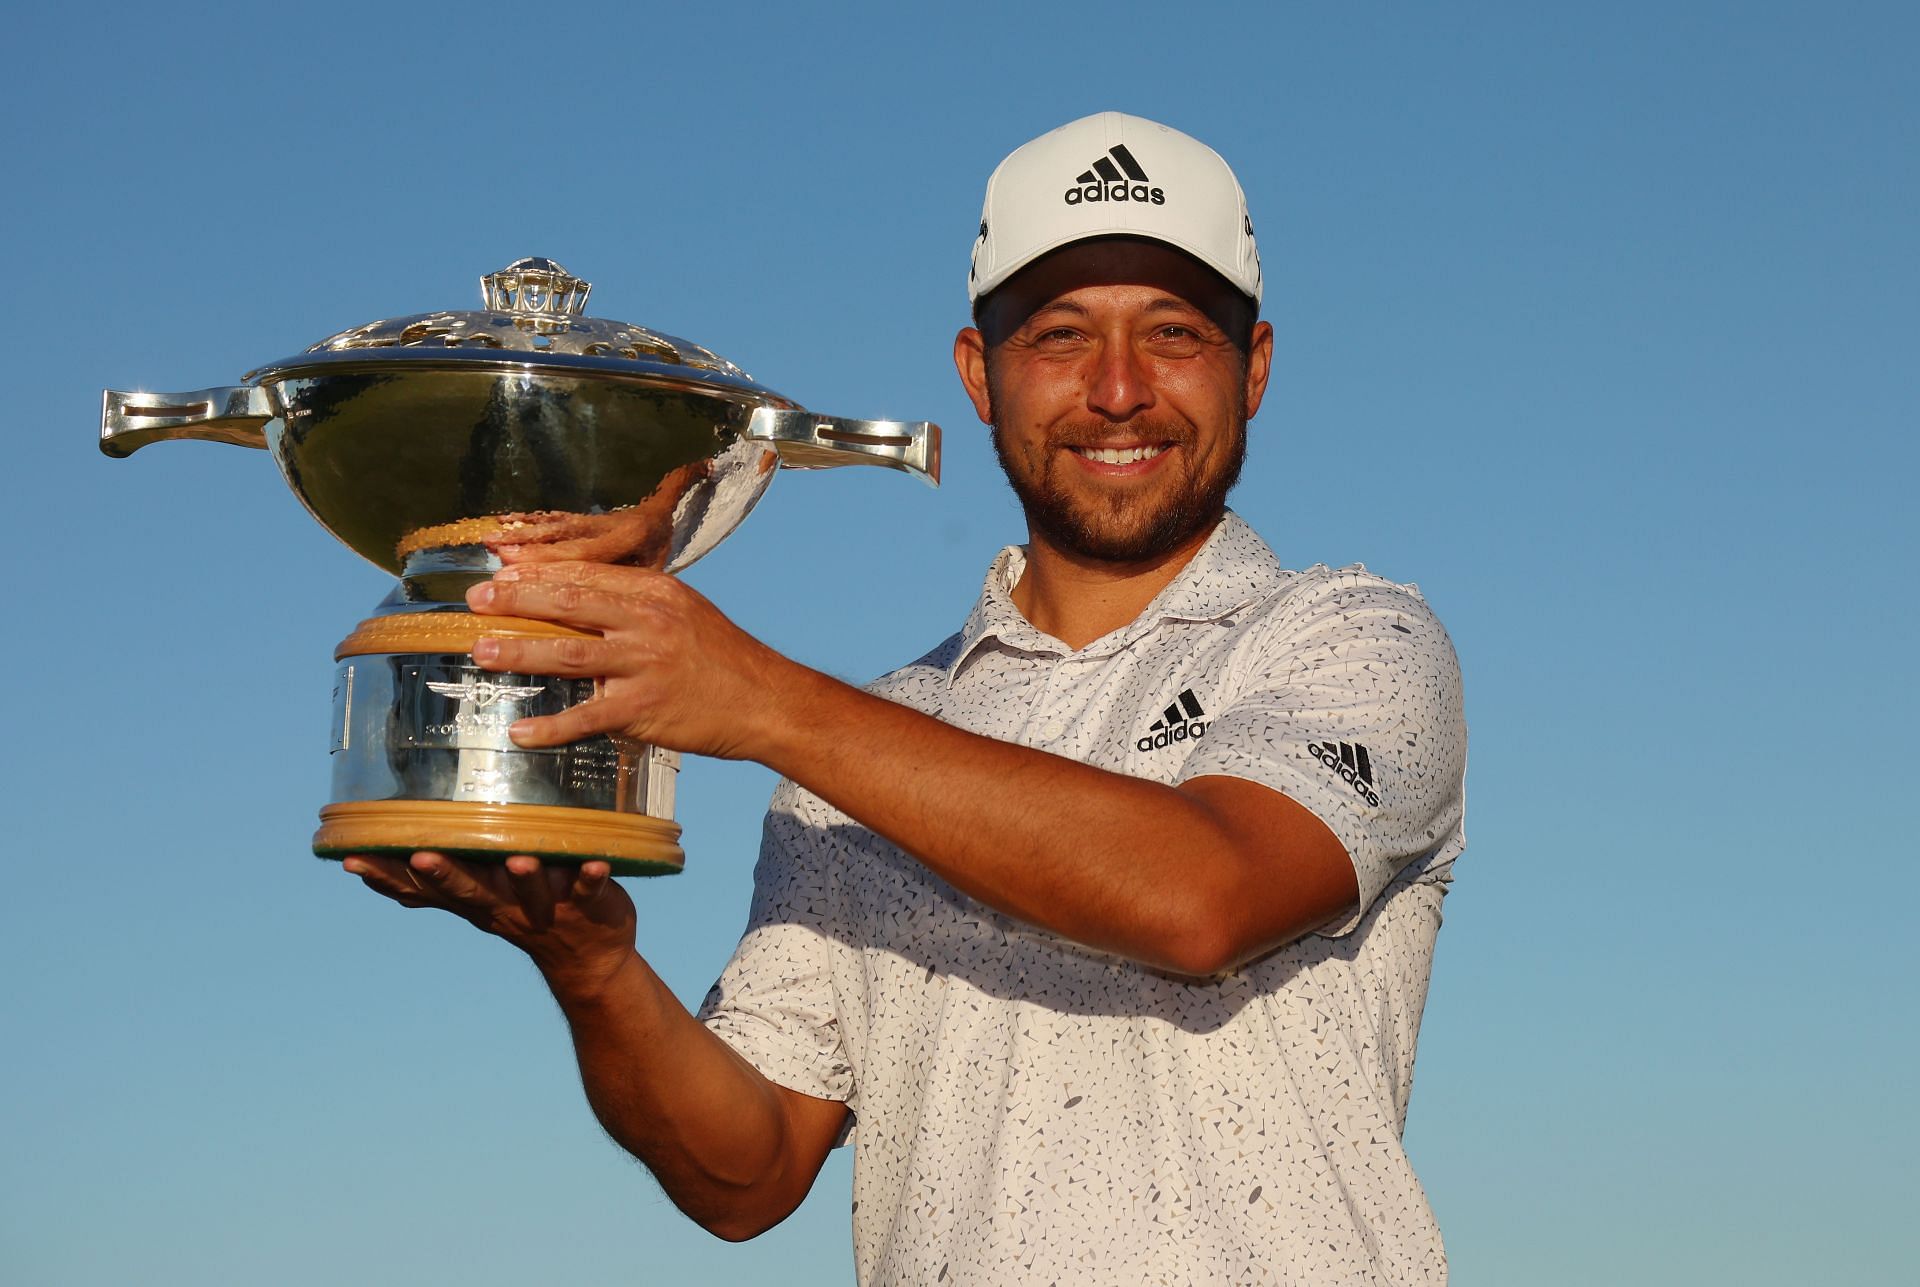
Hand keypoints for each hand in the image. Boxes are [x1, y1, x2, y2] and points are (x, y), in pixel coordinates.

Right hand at [342, 852, 637, 994]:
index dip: (391, 876)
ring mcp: (546, 907)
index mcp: (475, 901)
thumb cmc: (526, 914)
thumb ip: (435, 887)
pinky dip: (591, 878)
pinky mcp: (588, 905)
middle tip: (423, 855)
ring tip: (517, 859)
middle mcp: (504, 906)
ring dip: (524, 877)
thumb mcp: (476, 904)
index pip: (425, 889)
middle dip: (446, 874)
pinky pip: (589, 891)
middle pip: (470, 890)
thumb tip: (367, 865)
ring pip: (531, 891)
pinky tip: (595, 864)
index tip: (353, 858)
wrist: (591, 963)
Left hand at [464, 562, 800, 760]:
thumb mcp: (685, 612)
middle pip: (568, 604)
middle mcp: (648, 621)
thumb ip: (638, 603)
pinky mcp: (645, 708)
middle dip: (515, 601)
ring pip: (569, 654)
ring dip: (519, 653)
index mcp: (655, 592)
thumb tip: (583, 599)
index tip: (501, 574)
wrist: (766, 701)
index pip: (585, 576)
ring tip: (482, 652)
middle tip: (476, 601)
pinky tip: (521, 731)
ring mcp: (645, 665)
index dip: (537, 574)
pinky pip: (588, 717)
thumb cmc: (723, 659)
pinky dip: (551, 726)